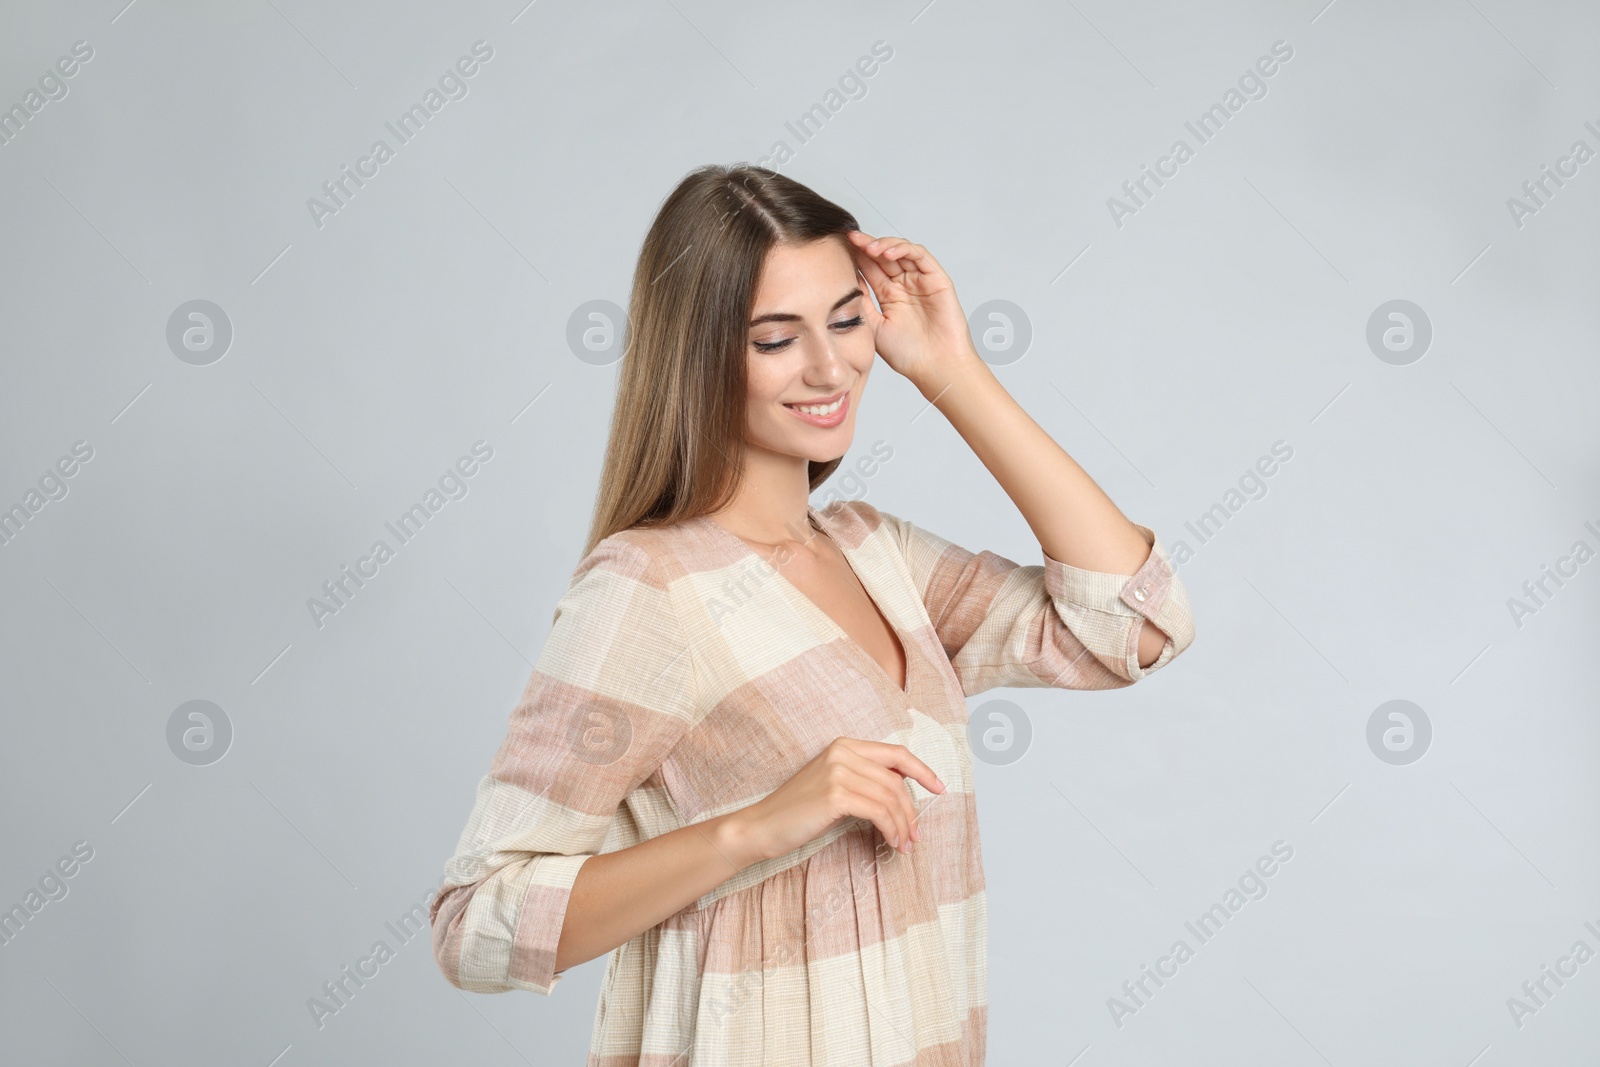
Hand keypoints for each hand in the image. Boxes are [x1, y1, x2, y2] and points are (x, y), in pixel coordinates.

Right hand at [734, 737, 946, 862]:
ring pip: (890, 798)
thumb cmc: (798, 811)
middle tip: (916, 835)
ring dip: (903, 825)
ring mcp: (838, 771)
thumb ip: (863, 779)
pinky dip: (892, 829)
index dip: (922, 771)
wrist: (762, 826)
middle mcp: (842, 751)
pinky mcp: (835, 794)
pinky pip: (879, 812)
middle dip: (912, 811)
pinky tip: (892, 842)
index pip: (896, 753)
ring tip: (904, 844)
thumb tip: (902, 796)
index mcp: (844, 744)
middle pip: (896, 780)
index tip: (939, 788)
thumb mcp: (833, 785)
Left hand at [845, 230, 979, 391]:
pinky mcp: (937, 279)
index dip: (857, 256)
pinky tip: (888, 252)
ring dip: (884, 245)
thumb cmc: (907, 354)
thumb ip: (860, 303)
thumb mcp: (873, 326)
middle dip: (867, 245)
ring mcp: (920, 281)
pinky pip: (920, 256)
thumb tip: (843, 281)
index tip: (840, 247)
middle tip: (851, 238)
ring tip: (869, 247)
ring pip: (901, 251)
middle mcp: (904, 285)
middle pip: (883, 256)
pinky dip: (904, 249)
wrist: (935, 367)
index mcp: (889, 296)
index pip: (870, 268)